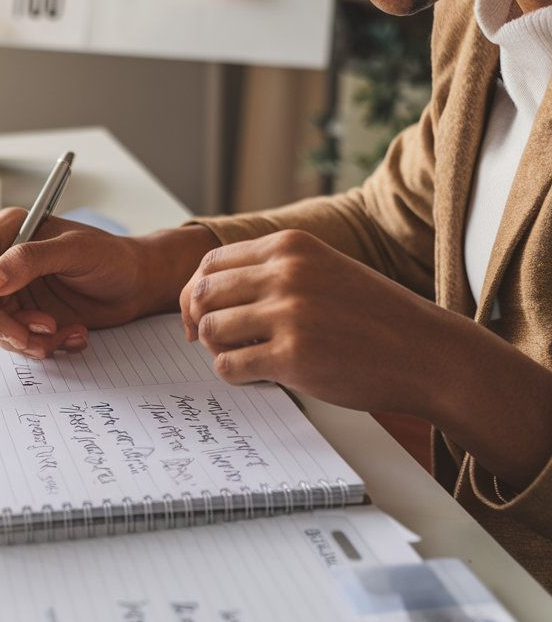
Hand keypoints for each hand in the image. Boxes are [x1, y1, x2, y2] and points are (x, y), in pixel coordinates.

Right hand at [0, 210, 214, 357]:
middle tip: (41, 333)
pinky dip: (45, 345)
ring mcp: (17, 292)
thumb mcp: (74, 251)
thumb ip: (28, 261)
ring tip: (63, 333)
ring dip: (29, 339)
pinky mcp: (30, 316)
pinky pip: (21, 340)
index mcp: (10, 233)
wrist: (137, 284)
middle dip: (6, 325)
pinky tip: (73, 335)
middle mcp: (6, 262)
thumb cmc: (111, 256)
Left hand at [179, 229, 446, 414]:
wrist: (426, 352)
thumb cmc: (370, 316)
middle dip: (200, 321)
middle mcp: (285, 272)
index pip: (210, 263)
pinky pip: (228, 366)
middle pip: (201, 294)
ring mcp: (289, 314)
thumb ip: (271, 272)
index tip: (202, 316)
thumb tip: (202, 294)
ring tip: (248, 357)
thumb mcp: (321, 270)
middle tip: (218, 342)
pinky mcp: (292, 356)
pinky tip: (261, 375)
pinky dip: (234, 374)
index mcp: (289, 246)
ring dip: (219, 349)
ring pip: (210, 330)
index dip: (195, 293)